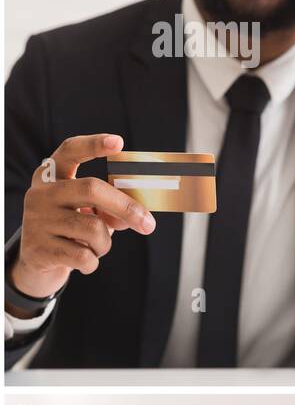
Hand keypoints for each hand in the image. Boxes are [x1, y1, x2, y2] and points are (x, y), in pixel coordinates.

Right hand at [9, 133, 155, 304]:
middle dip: (126, 207)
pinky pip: (84, 256)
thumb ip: (111, 208)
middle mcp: (40, 193)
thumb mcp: (89, 213)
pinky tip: (84, 260)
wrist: (38, 260)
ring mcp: (36, 220)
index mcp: (51, 176)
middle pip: (92, 189)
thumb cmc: (72, 227)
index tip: (119, 142)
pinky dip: (93, 262)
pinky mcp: (38, 248)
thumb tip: (138, 216)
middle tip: (148, 224)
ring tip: (96, 247)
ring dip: (105, 243)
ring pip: (93, 229)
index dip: (93, 144)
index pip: (70, 151)